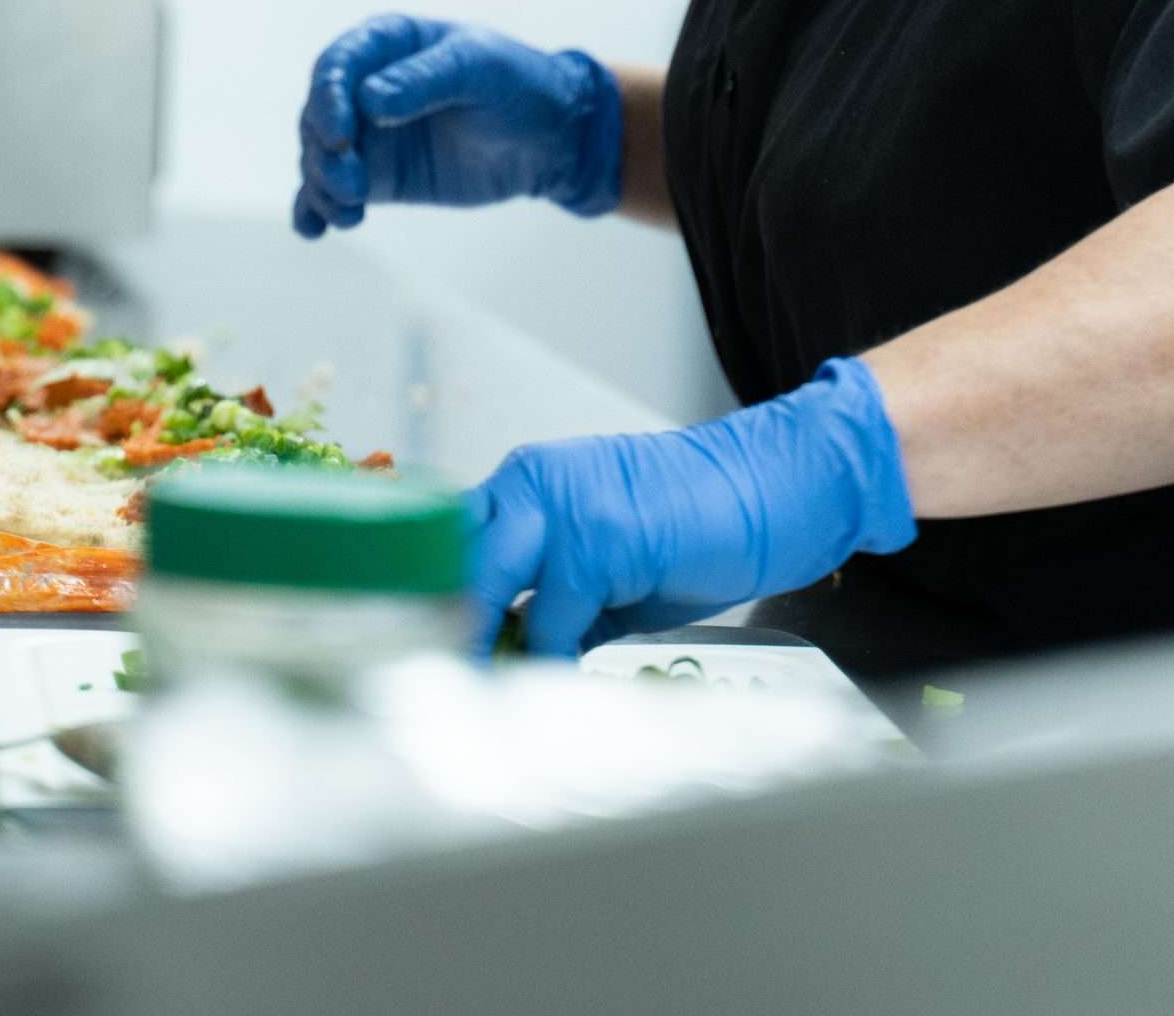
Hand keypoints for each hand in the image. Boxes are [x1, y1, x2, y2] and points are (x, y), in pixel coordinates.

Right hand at [293, 14, 622, 238]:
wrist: (552, 138)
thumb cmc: (519, 85)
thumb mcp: (480, 70)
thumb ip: (424, 80)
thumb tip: (368, 101)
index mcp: (387, 44)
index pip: (337, 66)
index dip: (328, 99)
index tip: (338, 136)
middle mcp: (365, 87)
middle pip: (319, 116)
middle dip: (325, 153)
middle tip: (353, 186)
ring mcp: (368, 135)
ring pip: (320, 158)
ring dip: (323, 185)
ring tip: (349, 214)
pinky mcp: (378, 177)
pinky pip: (332, 192)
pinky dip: (316, 209)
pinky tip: (313, 230)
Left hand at [469, 358, 915, 656]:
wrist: (762, 495)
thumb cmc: (690, 528)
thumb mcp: (602, 563)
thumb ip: (548, 598)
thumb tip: (504, 655)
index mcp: (526, 483)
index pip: (448, 537)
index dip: (427, 594)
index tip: (411, 646)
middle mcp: (531, 484)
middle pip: (448, 559)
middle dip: (434, 622)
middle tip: (426, 676)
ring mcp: (560, 507)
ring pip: (482, 585)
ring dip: (477, 644)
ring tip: (474, 689)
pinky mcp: (594, 540)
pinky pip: (549, 619)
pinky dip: (547, 658)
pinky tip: (555, 677)